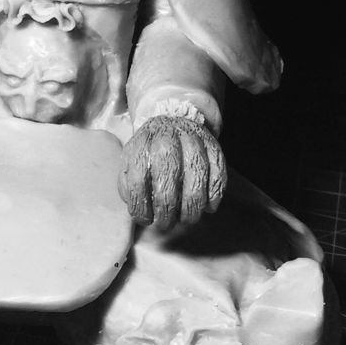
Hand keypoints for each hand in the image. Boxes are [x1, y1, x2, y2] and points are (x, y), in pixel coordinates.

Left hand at [118, 112, 225, 231]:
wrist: (175, 120)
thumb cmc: (150, 150)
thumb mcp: (131, 160)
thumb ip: (128, 183)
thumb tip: (135, 207)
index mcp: (142, 143)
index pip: (138, 178)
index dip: (141, 204)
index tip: (145, 219)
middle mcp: (167, 138)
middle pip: (168, 177)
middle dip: (167, 209)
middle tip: (166, 224)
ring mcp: (193, 140)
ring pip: (196, 177)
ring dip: (192, 206)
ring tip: (186, 219)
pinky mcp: (214, 147)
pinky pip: (218, 174)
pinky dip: (214, 195)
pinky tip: (208, 208)